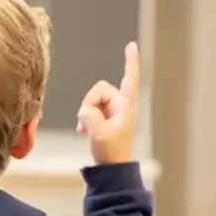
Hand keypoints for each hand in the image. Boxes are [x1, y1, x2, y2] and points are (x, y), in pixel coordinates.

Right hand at [77, 41, 139, 164]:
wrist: (112, 170)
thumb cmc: (112, 152)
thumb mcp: (99, 133)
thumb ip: (89, 115)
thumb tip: (85, 110)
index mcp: (126, 106)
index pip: (130, 78)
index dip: (130, 61)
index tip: (132, 45)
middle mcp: (120, 106)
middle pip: (100, 89)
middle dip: (89, 102)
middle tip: (86, 123)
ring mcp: (112, 112)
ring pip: (92, 100)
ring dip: (86, 113)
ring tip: (86, 130)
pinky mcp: (104, 119)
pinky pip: (89, 109)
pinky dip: (84, 117)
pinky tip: (83, 131)